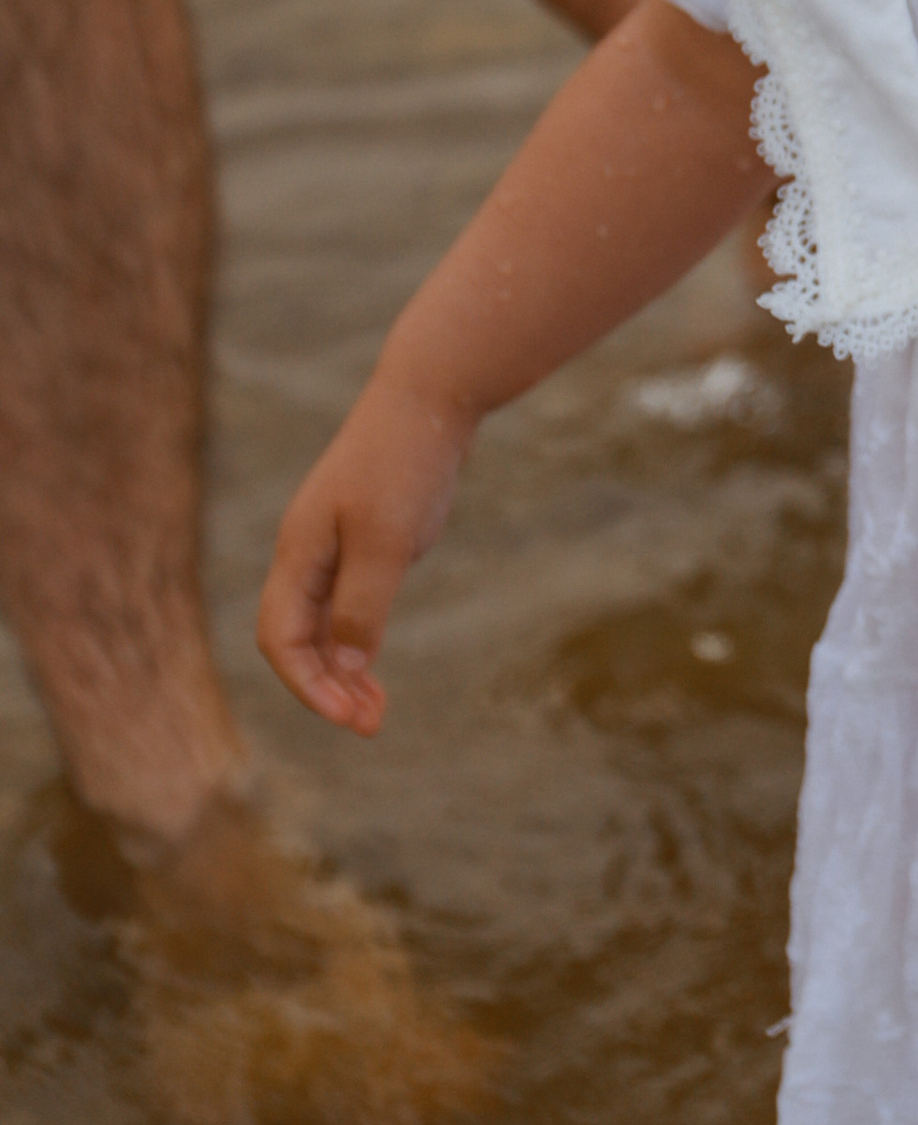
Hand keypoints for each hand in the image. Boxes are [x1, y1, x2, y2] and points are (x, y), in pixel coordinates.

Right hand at [257, 374, 473, 737]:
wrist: (429, 398)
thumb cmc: (404, 463)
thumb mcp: (388, 541)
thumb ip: (364, 604)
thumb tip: (346, 666)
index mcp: (299, 553)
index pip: (280, 639)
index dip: (307, 686)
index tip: (349, 719)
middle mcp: (306, 553)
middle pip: (297, 640)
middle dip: (327, 688)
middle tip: (371, 727)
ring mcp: (333, 545)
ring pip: (323, 627)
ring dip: (344, 672)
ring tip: (377, 712)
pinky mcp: (363, 539)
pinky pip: (347, 605)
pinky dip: (359, 640)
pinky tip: (378, 666)